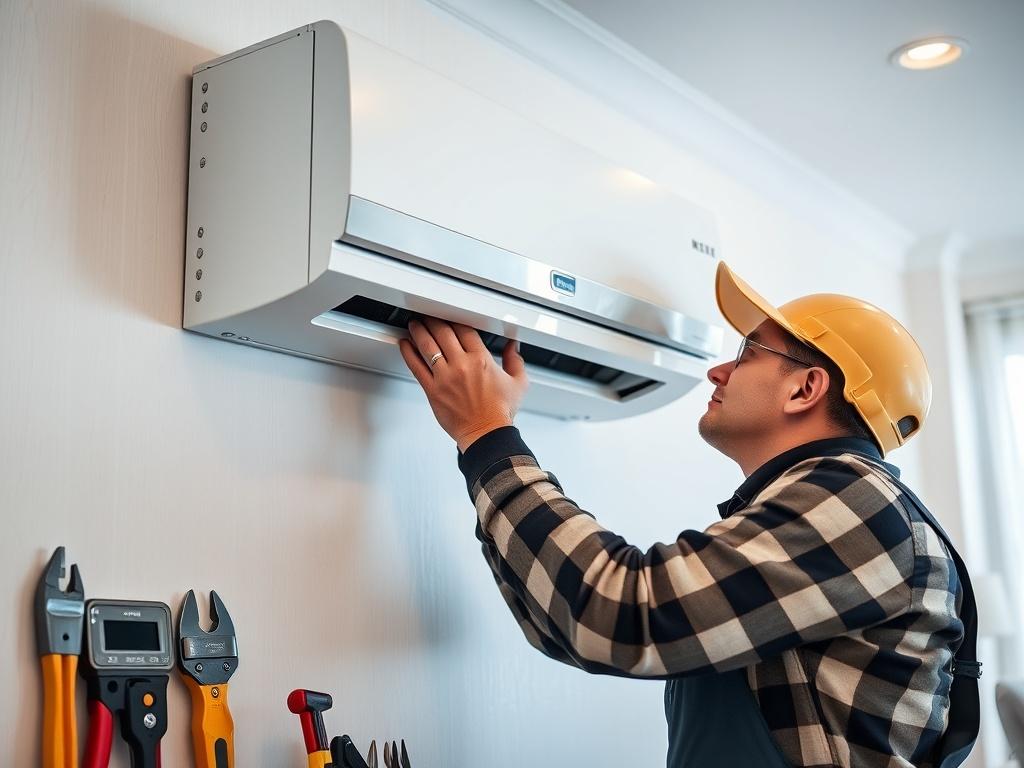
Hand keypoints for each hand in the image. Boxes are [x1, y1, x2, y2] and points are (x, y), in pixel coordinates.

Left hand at [398, 318, 528, 451]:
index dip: (455, 320)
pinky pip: (416, 367)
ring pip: (427, 346)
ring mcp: (445, 377)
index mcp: (481, 360)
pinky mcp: (433, 390)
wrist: (486, 434)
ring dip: (419, 331)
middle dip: (434, 320)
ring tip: (414, 324)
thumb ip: (515, 360)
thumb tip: (512, 346)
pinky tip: (405, 344)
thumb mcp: (518, 383)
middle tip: (428, 316)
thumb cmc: (500, 412)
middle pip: (443, 333)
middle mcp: (462, 365)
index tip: (450, 318)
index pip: (464, 330)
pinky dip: (408, 352)